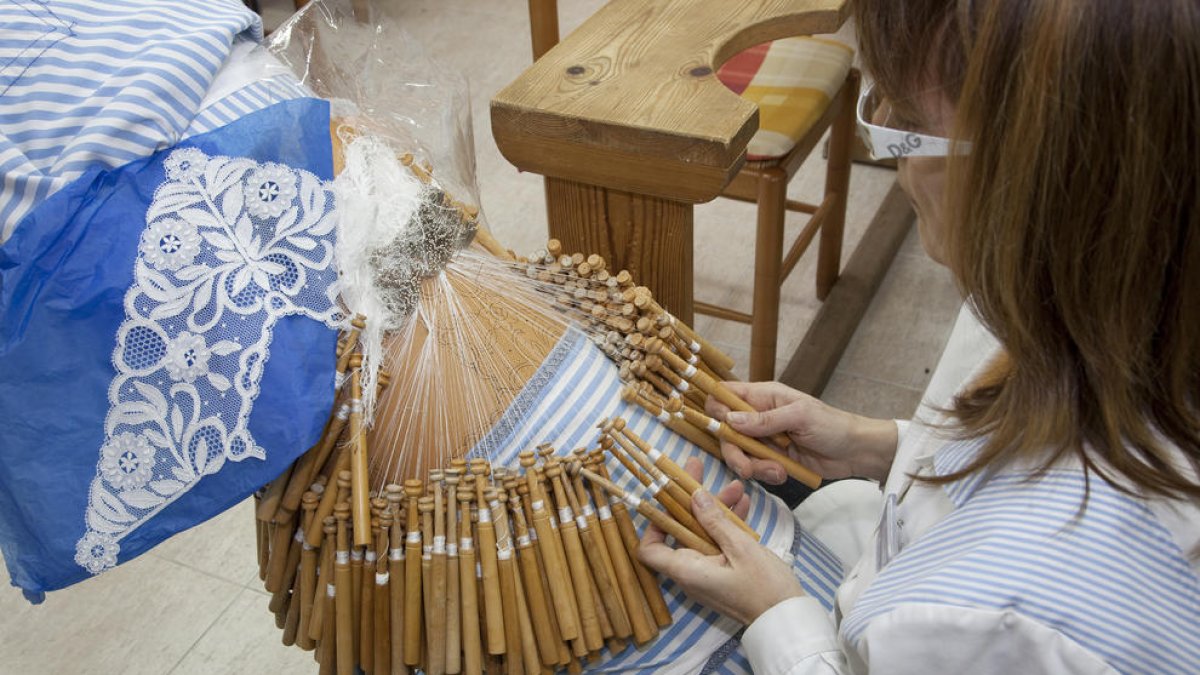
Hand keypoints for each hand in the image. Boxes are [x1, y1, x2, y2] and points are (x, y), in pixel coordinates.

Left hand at [637, 458, 803, 624]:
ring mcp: (707, 573)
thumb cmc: (765, 588)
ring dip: (716, 510)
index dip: (652, 523)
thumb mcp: (740, 548)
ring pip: (703, 534)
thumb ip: (715, 521)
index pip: (649, 549)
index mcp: (686, 570)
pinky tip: (743, 504)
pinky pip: (718, 544)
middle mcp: (691, 572)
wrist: (787, 620)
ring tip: (736, 487)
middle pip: (680, 532)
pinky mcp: (723, 572)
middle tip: (698, 469)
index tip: (665, 498)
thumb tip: (694, 495)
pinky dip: (728, 526)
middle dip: (691, 500)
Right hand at [707, 381, 896, 483]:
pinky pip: (755, 467)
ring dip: (752, 466)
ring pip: (738, 453)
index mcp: (763, 396)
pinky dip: (765, 474)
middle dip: (734, 451)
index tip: (724, 428)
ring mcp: (763, 439)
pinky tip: (782, 473)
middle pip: (725, 431)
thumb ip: (764, 419)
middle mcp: (758, 416)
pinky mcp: (771, 458)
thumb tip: (730, 420)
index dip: (717, 409)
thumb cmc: (831, 425)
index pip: (725, 395)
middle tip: (746, 467)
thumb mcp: (799, 416)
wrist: (854, 452)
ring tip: (776, 471)